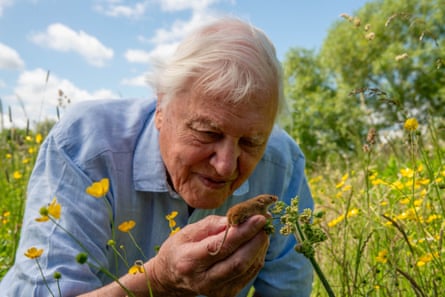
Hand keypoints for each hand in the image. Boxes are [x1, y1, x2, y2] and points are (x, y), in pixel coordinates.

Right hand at [147, 214, 268, 296]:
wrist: (171, 277)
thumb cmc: (180, 248)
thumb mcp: (189, 231)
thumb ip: (214, 225)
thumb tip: (240, 219)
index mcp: (190, 261)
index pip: (221, 246)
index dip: (243, 232)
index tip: (259, 218)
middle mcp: (203, 280)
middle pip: (238, 261)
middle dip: (256, 240)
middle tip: (265, 222)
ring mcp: (216, 290)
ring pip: (246, 268)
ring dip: (259, 246)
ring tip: (260, 230)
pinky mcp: (227, 294)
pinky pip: (248, 274)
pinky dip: (256, 256)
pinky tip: (255, 243)